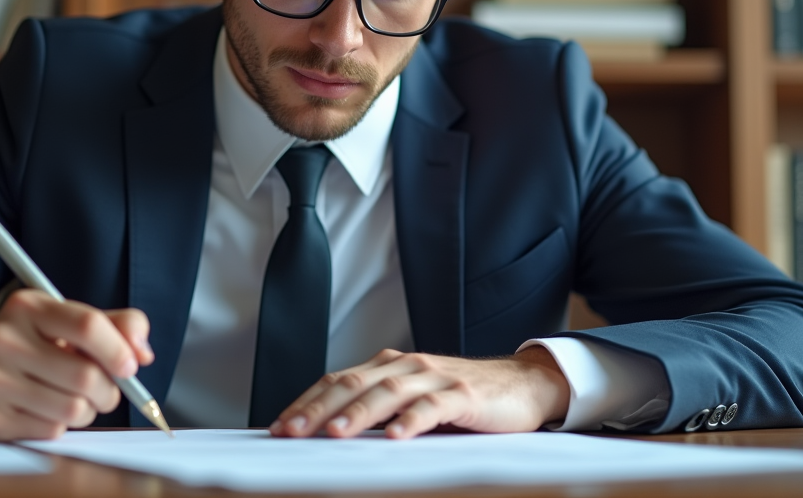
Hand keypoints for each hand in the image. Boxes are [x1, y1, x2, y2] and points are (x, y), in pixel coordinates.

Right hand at [0, 289, 153, 440]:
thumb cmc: (20, 349)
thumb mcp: (60, 325)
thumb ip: (110, 326)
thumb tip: (142, 350)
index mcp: (27, 307)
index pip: (87, 325)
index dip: (119, 350)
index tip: (131, 366)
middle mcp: (3, 338)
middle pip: (86, 375)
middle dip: (108, 390)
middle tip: (103, 390)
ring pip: (74, 409)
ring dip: (85, 411)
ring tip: (70, 400)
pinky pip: (52, 431)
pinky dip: (59, 427)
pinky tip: (40, 412)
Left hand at [269, 346, 569, 439]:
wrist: (522, 385)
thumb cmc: (462, 398)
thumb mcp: (413, 400)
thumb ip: (378, 410)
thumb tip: (331, 434)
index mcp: (390, 366)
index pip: (338, 381)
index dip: (307, 402)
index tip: (279, 426)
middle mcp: (407, 366)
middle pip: (354, 383)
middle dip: (318, 408)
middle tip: (292, 431)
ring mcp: (435, 378)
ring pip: (388, 392)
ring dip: (359, 413)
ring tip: (335, 433)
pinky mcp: (464, 395)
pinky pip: (433, 407)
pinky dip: (411, 420)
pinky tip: (395, 436)